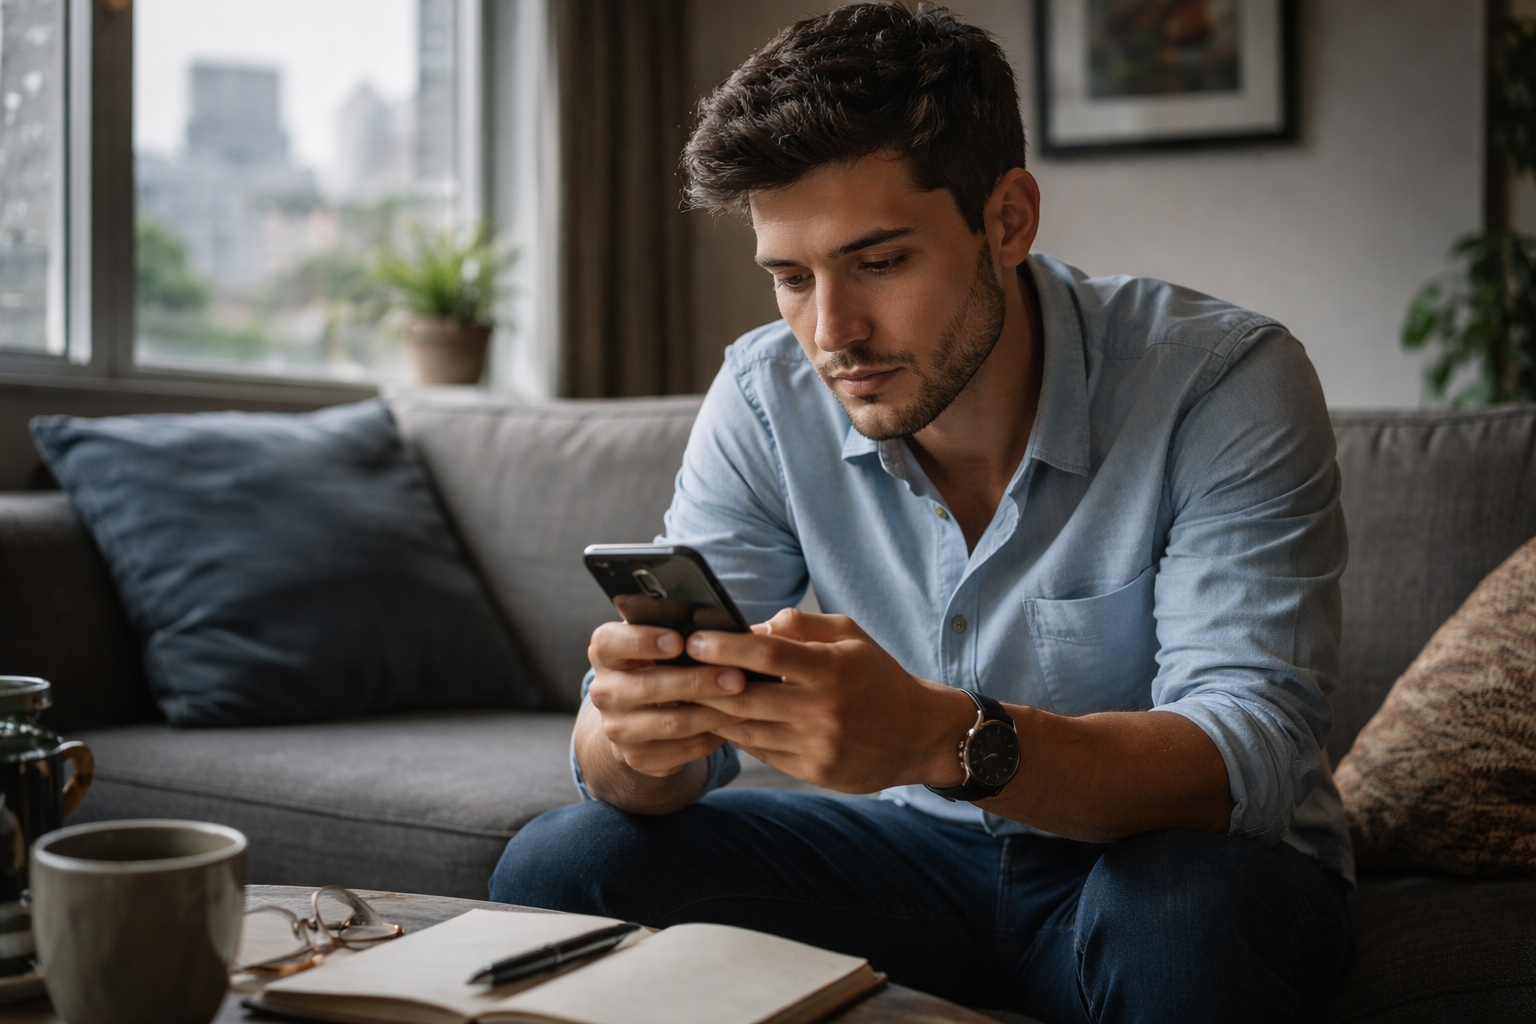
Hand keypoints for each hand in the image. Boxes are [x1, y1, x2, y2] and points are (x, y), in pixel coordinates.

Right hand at [584, 621, 748, 778]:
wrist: (637, 716)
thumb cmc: (658, 665)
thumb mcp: (658, 642)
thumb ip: (679, 630)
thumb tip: (723, 625)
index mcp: (605, 653)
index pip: (610, 642)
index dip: (643, 640)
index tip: (680, 640)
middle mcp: (604, 691)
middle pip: (649, 686)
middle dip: (697, 681)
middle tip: (737, 677)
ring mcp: (618, 729)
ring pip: (670, 722)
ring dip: (712, 712)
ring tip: (744, 702)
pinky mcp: (637, 757)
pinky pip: (681, 750)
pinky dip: (711, 737)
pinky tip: (732, 724)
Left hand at [685, 608, 973, 792]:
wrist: (920, 734)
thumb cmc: (878, 676)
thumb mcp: (850, 636)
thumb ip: (801, 625)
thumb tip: (752, 627)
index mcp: (831, 670)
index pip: (767, 655)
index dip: (725, 646)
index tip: (694, 639)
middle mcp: (822, 710)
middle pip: (745, 698)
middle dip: (702, 683)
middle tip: (671, 670)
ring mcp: (817, 746)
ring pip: (746, 730)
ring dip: (710, 713)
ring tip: (682, 695)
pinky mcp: (814, 771)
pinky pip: (761, 752)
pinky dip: (734, 735)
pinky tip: (716, 720)